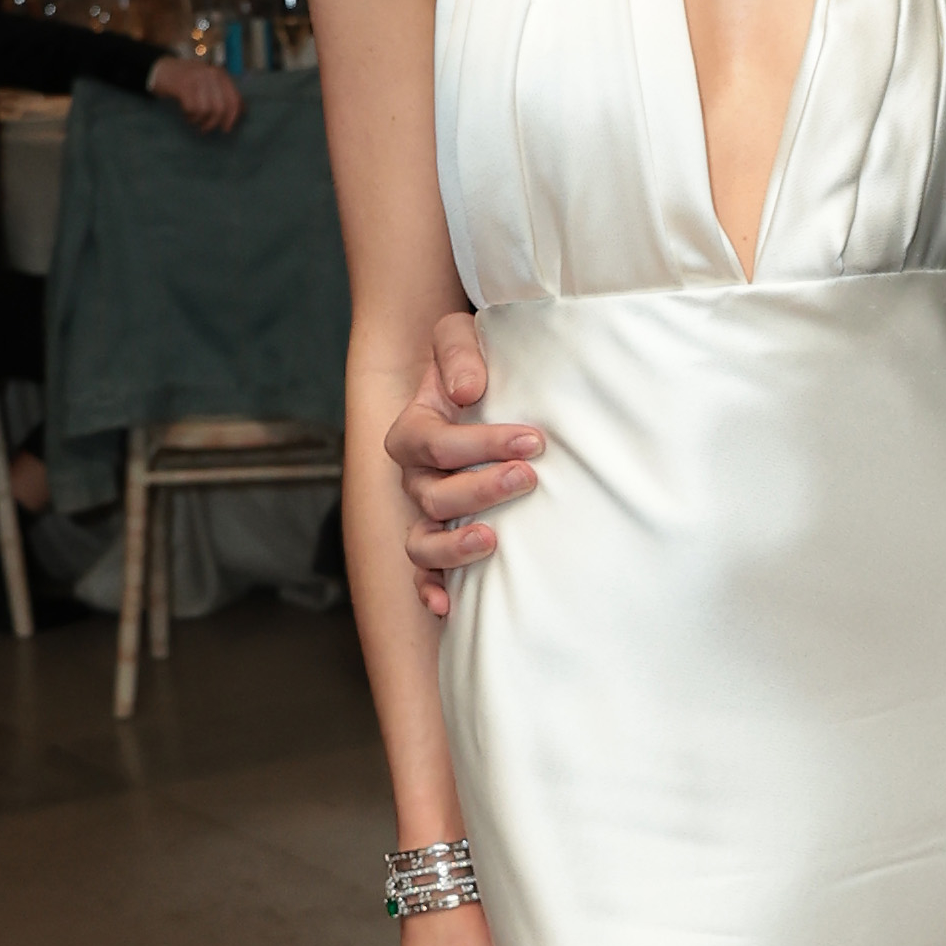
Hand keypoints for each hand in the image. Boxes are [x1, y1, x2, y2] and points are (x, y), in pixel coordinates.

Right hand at [149, 51, 245, 134]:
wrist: (161, 68)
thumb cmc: (187, 79)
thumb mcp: (208, 81)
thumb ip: (224, 92)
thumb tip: (242, 110)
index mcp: (220, 74)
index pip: (234, 99)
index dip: (232, 117)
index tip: (226, 128)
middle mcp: (211, 74)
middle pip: (221, 108)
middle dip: (214, 122)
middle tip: (205, 128)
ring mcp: (197, 79)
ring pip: (207, 110)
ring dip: (200, 120)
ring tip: (193, 119)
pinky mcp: (183, 85)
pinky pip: (193, 109)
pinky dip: (190, 116)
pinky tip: (186, 114)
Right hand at [384, 310, 545, 621]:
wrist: (472, 385)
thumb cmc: (468, 363)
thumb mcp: (458, 337)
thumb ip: (459, 353)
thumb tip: (466, 392)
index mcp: (413, 430)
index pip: (436, 444)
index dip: (480, 444)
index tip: (532, 440)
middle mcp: (414, 476)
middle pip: (434, 496)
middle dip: (482, 489)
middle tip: (528, 477)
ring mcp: (425, 513)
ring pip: (423, 542)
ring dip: (455, 546)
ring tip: (494, 540)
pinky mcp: (442, 538)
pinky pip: (424, 573)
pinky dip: (431, 591)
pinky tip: (448, 608)